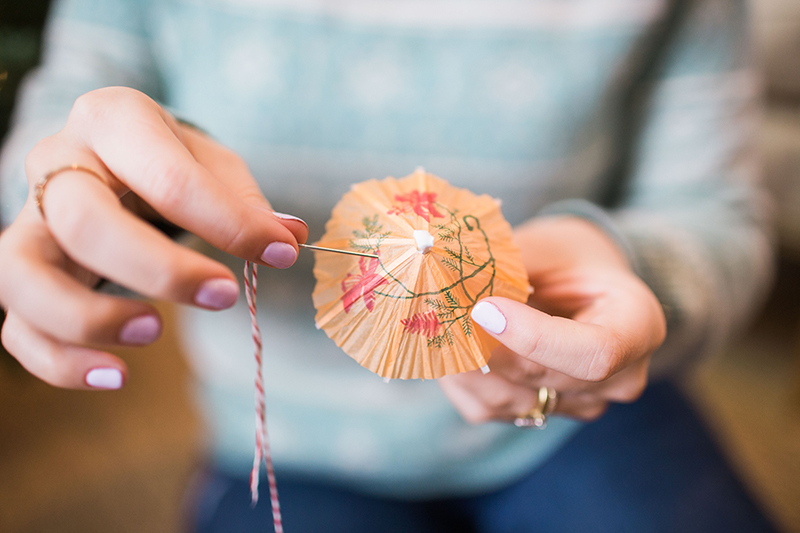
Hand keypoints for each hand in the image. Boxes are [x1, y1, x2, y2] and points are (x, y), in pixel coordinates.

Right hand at [0, 87, 306, 389]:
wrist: (111, 160)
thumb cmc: (167, 161)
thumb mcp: (211, 163)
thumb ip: (245, 201)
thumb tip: (289, 237)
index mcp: (112, 121)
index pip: (165, 175)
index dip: (227, 221)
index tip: (280, 254)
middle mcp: (55, 165)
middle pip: (84, 221)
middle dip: (159, 268)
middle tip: (225, 295)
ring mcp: (27, 222)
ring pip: (22, 275)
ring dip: (87, 317)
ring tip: (154, 333)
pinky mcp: (18, 275)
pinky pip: (16, 327)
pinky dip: (58, 361)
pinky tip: (115, 374)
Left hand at [438, 216, 665, 422]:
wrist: (577, 283)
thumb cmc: (567, 256)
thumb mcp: (549, 246)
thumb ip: (511, 265)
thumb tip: (453, 277)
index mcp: (639, 326)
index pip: (594, 354)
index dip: (533, 338)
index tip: (483, 308)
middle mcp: (619, 378)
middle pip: (541, 377)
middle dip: (483, 344)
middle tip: (438, 310)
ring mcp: (581, 404)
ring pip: (508, 400)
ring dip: (463, 363)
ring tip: (437, 322)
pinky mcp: (542, 413)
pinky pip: (489, 409)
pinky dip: (460, 379)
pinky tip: (447, 346)